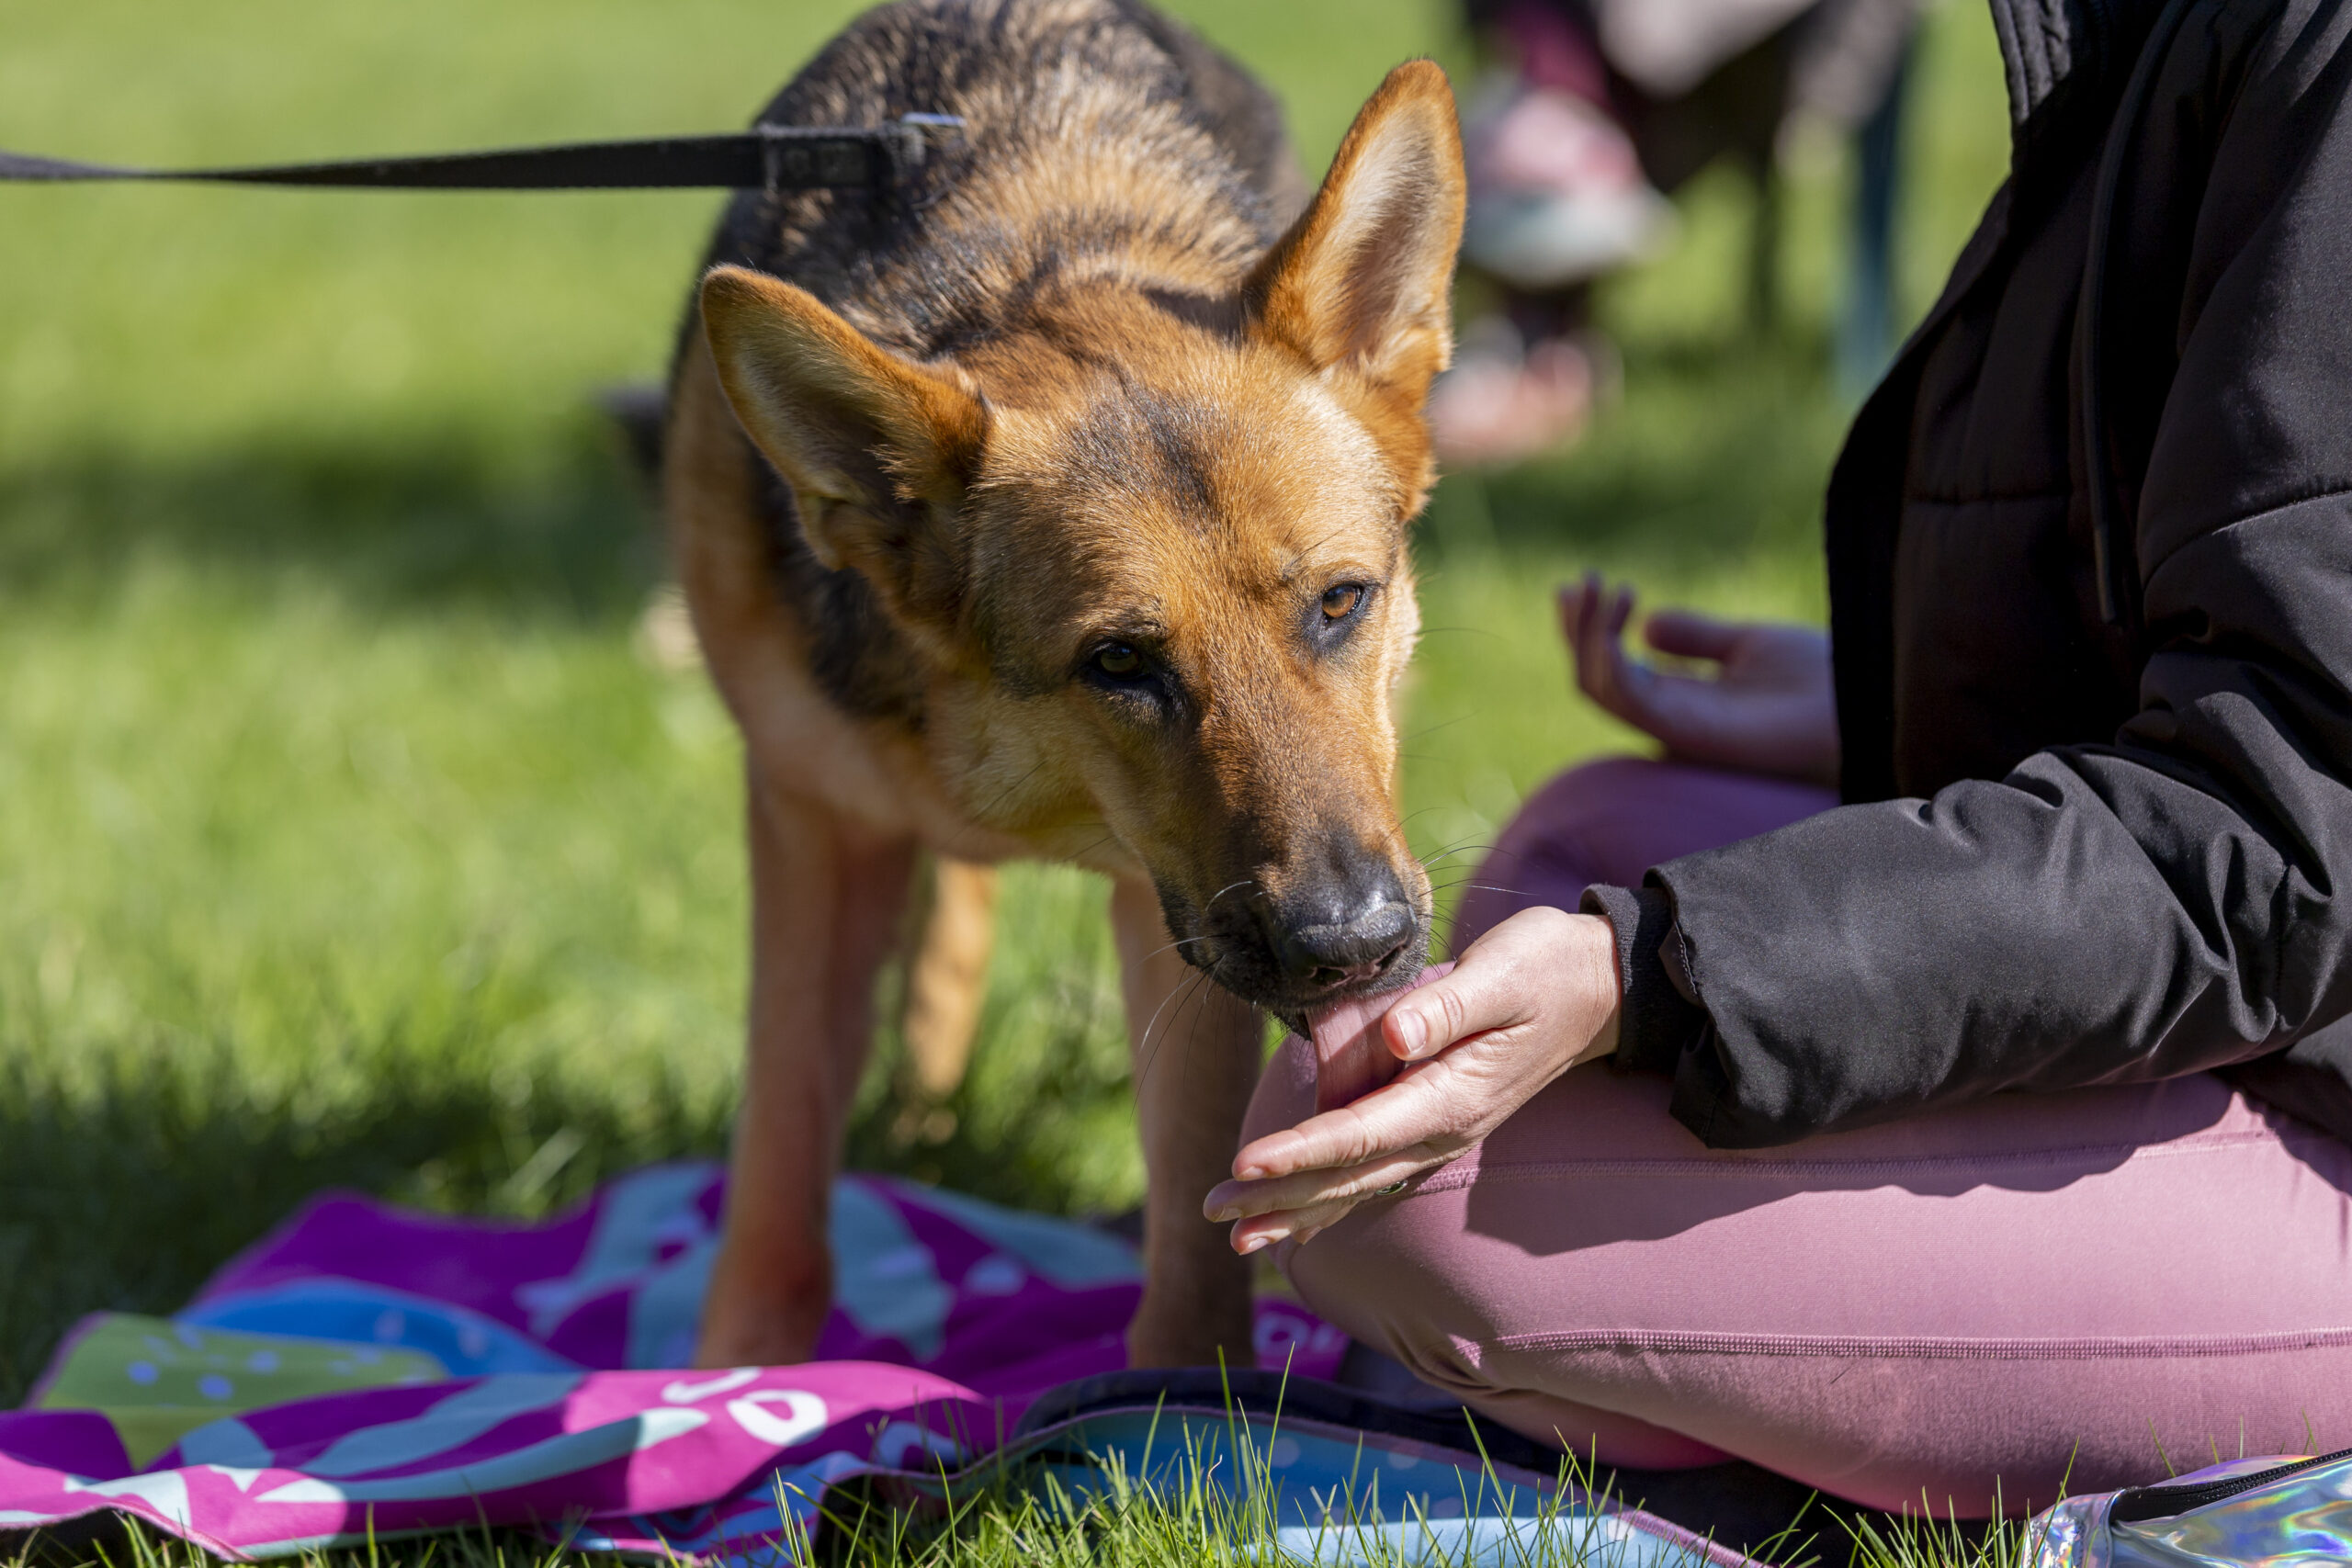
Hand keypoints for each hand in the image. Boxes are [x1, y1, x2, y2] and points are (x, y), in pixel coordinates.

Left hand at [1203, 906, 1620, 1252]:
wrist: (1595, 988)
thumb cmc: (1544, 969)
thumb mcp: (1502, 973)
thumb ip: (1447, 1006)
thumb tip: (1395, 1035)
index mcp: (1452, 1096)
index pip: (1358, 1133)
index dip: (1299, 1152)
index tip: (1245, 1163)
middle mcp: (1442, 1129)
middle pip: (1346, 1174)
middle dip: (1278, 1195)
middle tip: (1213, 1212)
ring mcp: (1438, 1132)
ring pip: (1355, 1183)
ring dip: (1294, 1208)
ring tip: (1234, 1231)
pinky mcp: (1432, 1122)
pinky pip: (1371, 1170)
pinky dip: (1328, 1198)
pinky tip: (1292, 1219)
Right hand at [1561, 574, 1839, 788]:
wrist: (1864, 702)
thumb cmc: (1821, 680)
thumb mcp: (1748, 642)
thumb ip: (1697, 636)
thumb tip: (1646, 622)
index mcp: (1682, 699)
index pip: (1612, 670)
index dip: (1585, 629)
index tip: (1577, 584)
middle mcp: (1670, 717)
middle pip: (1595, 679)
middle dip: (1577, 629)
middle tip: (1578, 581)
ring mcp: (1675, 727)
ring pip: (1598, 688)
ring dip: (1587, 635)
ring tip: (1602, 585)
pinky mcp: (1688, 731)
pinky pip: (1627, 698)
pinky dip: (1611, 656)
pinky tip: (1624, 611)